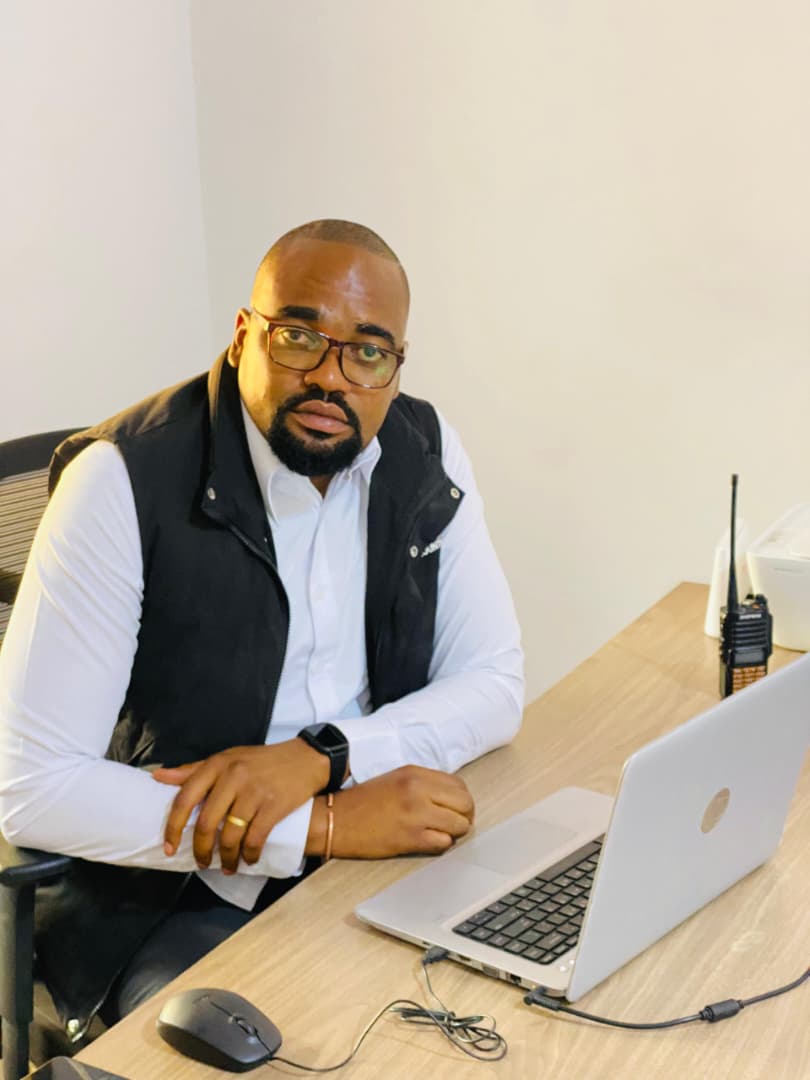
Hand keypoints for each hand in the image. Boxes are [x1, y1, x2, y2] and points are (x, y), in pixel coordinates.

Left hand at [153, 740, 329, 871]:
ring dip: (226, 858)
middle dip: (200, 850)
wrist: (305, 759)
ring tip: (226, 866)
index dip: (172, 827)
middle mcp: (233, 776)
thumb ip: (193, 770)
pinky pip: (255, 839)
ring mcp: (254, 792)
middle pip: (206, 823)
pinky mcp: (273, 806)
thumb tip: (158, 777)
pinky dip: (249, 855)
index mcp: (217, 764)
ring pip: (230, 836)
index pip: (185, 798)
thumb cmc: (262, 761)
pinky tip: (248, 860)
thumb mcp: (228, 758)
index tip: (168, 847)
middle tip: (201, 863)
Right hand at [308, 765, 473, 858]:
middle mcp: (419, 790)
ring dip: (455, 832)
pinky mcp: (410, 838)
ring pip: (459, 825)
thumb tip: (450, 797)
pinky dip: (441, 844)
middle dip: (464, 816)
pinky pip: (443, 843)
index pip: (459, 784)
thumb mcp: (395, 779)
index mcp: (415, 773)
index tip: (456, 808)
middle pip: (465, 804)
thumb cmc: (362, 801)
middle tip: (455, 823)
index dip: (461, 799)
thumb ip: (423, 784)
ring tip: (442, 833)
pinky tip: (430, 842)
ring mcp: (416, 814)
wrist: (334, 819)